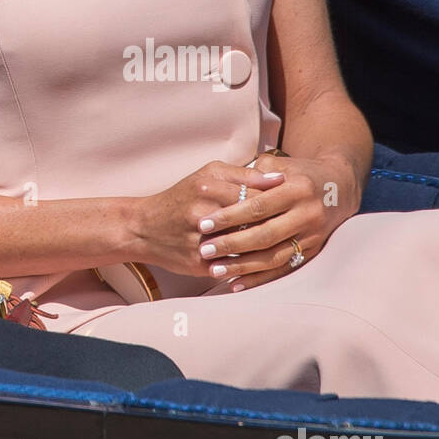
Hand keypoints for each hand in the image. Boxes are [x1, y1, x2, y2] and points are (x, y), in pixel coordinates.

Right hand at [126, 162, 286, 276]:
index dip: (278, 200)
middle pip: (254, 221)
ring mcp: (202, 240)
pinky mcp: (200, 263)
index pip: (255, 194)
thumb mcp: (206, 175)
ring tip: (285, 242)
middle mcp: (204, 213)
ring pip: (248, 246)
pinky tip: (267, 260)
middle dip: (277, 223)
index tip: (296, 202)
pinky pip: (235, 265)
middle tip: (295, 224)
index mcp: (207, 187)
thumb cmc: (180, 197)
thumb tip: (278, 177)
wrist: (143, 228)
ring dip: (268, 245)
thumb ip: (241, 173)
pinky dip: (252, 264)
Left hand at [193, 153, 361, 291]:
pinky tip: (237, 284)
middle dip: (232, 244)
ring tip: (215, 270)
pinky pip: (284, 270)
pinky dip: (260, 279)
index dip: (229, 216)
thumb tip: (222, 186)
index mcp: (297, 190)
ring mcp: (313, 237)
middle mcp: (307, 215)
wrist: (339, 186)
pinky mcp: (313, 252)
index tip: (204, 224)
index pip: (258, 206)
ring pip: (274, 257)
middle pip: (265, 234)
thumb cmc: (299, 171)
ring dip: (243, 267)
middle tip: (205, 250)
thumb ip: (252, 174)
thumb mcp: (279, 163)